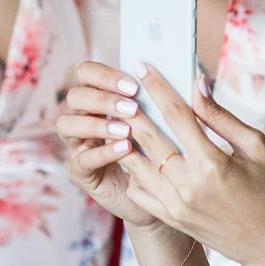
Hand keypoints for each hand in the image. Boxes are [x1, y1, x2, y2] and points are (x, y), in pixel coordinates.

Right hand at [56, 60, 168, 226]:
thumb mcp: (167, 123)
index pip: (87, 73)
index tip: (134, 86)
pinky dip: (103, 152)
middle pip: (75, 96)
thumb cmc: (161, 152)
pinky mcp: (78, 171)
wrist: (160, 192)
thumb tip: (197, 80)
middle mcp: (83, 117)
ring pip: (67, 124)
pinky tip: (124, 148)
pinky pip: (81, 159)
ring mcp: (77, 144)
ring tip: (126, 130)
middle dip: (103, 99)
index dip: (105, 75)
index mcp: (99, 98)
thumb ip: (170, 101)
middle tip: (132, 108)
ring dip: (97, 124)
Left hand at [113, 66, 264, 265]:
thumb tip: (197, 85)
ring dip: (125, 138)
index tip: (144, 67)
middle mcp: (188, 185)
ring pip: (135, 163)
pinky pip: (137, 189)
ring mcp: (174, 205)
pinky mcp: (169, 218)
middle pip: (147, 136)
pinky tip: (136, 154)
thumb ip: (222, 116)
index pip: (176, 115)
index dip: (157, 87)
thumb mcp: (256, 147)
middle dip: (131, 108)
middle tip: (121, 88)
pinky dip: (132, 170)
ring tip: (122, 118)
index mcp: (212, 163)